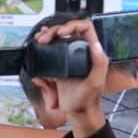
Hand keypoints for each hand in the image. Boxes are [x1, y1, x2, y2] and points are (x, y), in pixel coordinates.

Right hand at [32, 19, 107, 137]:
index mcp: (92, 53)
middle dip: (54, 31)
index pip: (85, 28)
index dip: (72, 25)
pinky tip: (38, 46)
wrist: (78, 112)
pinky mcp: (60, 67)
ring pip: (58, 39)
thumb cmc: (88, 99)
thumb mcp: (95, 82)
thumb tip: (96, 45)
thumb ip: (99, 64)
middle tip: (44, 38)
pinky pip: (51, 52)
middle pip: (67, 31)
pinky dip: (43, 47)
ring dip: (47, 36)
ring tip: (39, 39)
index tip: (61, 33)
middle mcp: (81, 52)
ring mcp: (70, 59)